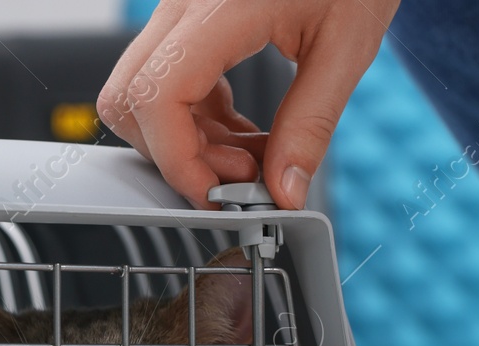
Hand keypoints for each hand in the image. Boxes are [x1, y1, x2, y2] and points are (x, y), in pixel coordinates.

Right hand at [98, 0, 397, 209]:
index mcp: (222, 3)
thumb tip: (283, 191)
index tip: (217, 193)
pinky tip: (241, 130)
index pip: (157, 96)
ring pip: (141, 95)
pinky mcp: (186, 18)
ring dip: (187, 142)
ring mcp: (179, 7)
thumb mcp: (347, 46)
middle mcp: (184, 0)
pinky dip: (195, 121)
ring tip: (250, 155)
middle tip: (239, 175)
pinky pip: (165, 82)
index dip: (178, 160)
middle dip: (178, 155)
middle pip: (130, 100)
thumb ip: (310, 124)